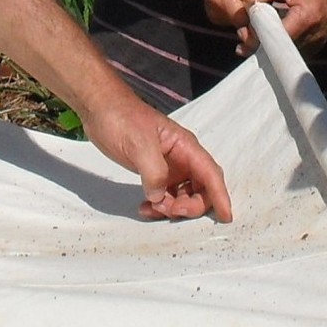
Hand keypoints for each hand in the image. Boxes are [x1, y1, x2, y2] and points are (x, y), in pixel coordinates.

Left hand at [82, 97, 233, 222]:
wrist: (100, 110)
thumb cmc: (122, 119)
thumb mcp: (140, 143)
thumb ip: (154, 171)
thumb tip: (160, 197)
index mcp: (185, 146)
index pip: (210, 173)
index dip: (220, 196)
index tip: (226, 217)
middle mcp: (182, 158)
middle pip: (201, 189)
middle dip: (191, 206)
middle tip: (170, 210)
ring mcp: (169, 166)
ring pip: (183, 196)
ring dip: (173, 208)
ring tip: (151, 209)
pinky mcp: (153, 172)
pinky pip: (165, 196)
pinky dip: (158, 206)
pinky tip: (143, 208)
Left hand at [236, 0, 326, 52]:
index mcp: (306, 18)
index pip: (276, 39)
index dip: (258, 39)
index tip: (242, 38)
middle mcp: (315, 35)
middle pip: (282, 51)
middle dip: (262, 47)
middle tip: (242, 44)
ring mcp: (319, 41)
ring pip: (288, 54)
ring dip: (271, 49)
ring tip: (253, 39)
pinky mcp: (318, 42)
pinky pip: (296, 51)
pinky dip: (282, 46)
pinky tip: (269, 37)